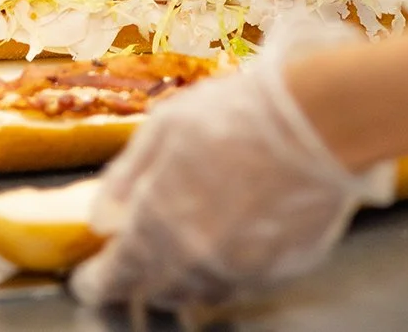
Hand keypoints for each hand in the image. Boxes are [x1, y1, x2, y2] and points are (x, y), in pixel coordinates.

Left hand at [69, 44, 394, 310]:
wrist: (319, 120)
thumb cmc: (239, 115)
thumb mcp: (164, 128)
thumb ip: (125, 178)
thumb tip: (100, 217)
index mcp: (158, 226)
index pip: (115, 277)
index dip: (97, 280)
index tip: (89, 278)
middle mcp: (196, 260)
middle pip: (157, 291)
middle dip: (142, 276)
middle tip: (140, 255)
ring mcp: (242, 271)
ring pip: (201, 293)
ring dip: (184, 277)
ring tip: (187, 245)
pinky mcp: (281, 270)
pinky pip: (243, 283)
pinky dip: (227, 270)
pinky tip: (233, 238)